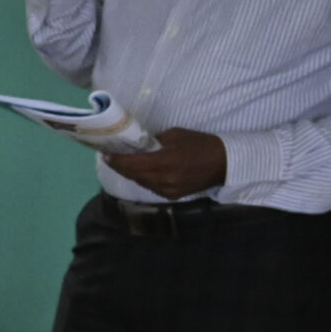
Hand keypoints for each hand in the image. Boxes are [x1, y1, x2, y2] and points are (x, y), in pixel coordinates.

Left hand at [106, 129, 227, 199]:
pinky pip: (151, 187)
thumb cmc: (202, 144)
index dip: (117, 160)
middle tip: (109, 157)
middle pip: (133, 175)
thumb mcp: (176, 135)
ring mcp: (168, 190)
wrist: (225, 164)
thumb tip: (139, 144)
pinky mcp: (172, 196)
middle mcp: (164, 180)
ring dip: (130, 173)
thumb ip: (155, 141)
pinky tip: (140, 171)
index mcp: (166, 162)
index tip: (105, 154)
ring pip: (141, 182)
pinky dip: (143, 179)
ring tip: (122, 163)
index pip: (133, 164)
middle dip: (120, 166)